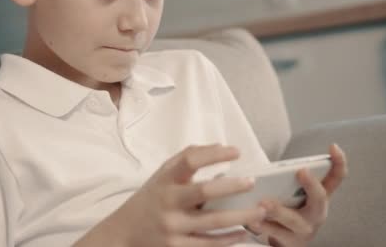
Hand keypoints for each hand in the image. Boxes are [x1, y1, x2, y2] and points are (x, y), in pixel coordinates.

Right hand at [75, 144, 266, 246]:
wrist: (124, 233)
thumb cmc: (151, 199)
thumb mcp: (162, 175)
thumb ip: (187, 159)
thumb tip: (221, 147)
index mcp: (165, 180)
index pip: (189, 160)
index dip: (213, 154)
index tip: (236, 151)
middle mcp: (168, 202)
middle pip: (204, 191)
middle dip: (232, 187)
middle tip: (252, 182)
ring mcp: (173, 226)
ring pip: (213, 221)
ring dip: (241, 216)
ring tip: (260, 210)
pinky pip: (209, 243)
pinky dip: (230, 239)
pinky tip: (244, 233)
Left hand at [248, 144, 347, 246]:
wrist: (285, 242)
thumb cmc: (287, 211)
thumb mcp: (292, 194)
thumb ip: (285, 180)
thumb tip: (262, 167)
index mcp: (319, 196)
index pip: (336, 177)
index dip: (339, 162)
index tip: (333, 147)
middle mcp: (316, 212)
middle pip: (320, 197)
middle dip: (311, 184)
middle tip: (301, 171)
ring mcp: (305, 229)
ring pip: (294, 220)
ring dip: (279, 210)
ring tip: (263, 204)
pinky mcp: (292, 242)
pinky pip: (278, 234)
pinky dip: (264, 226)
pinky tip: (252, 220)